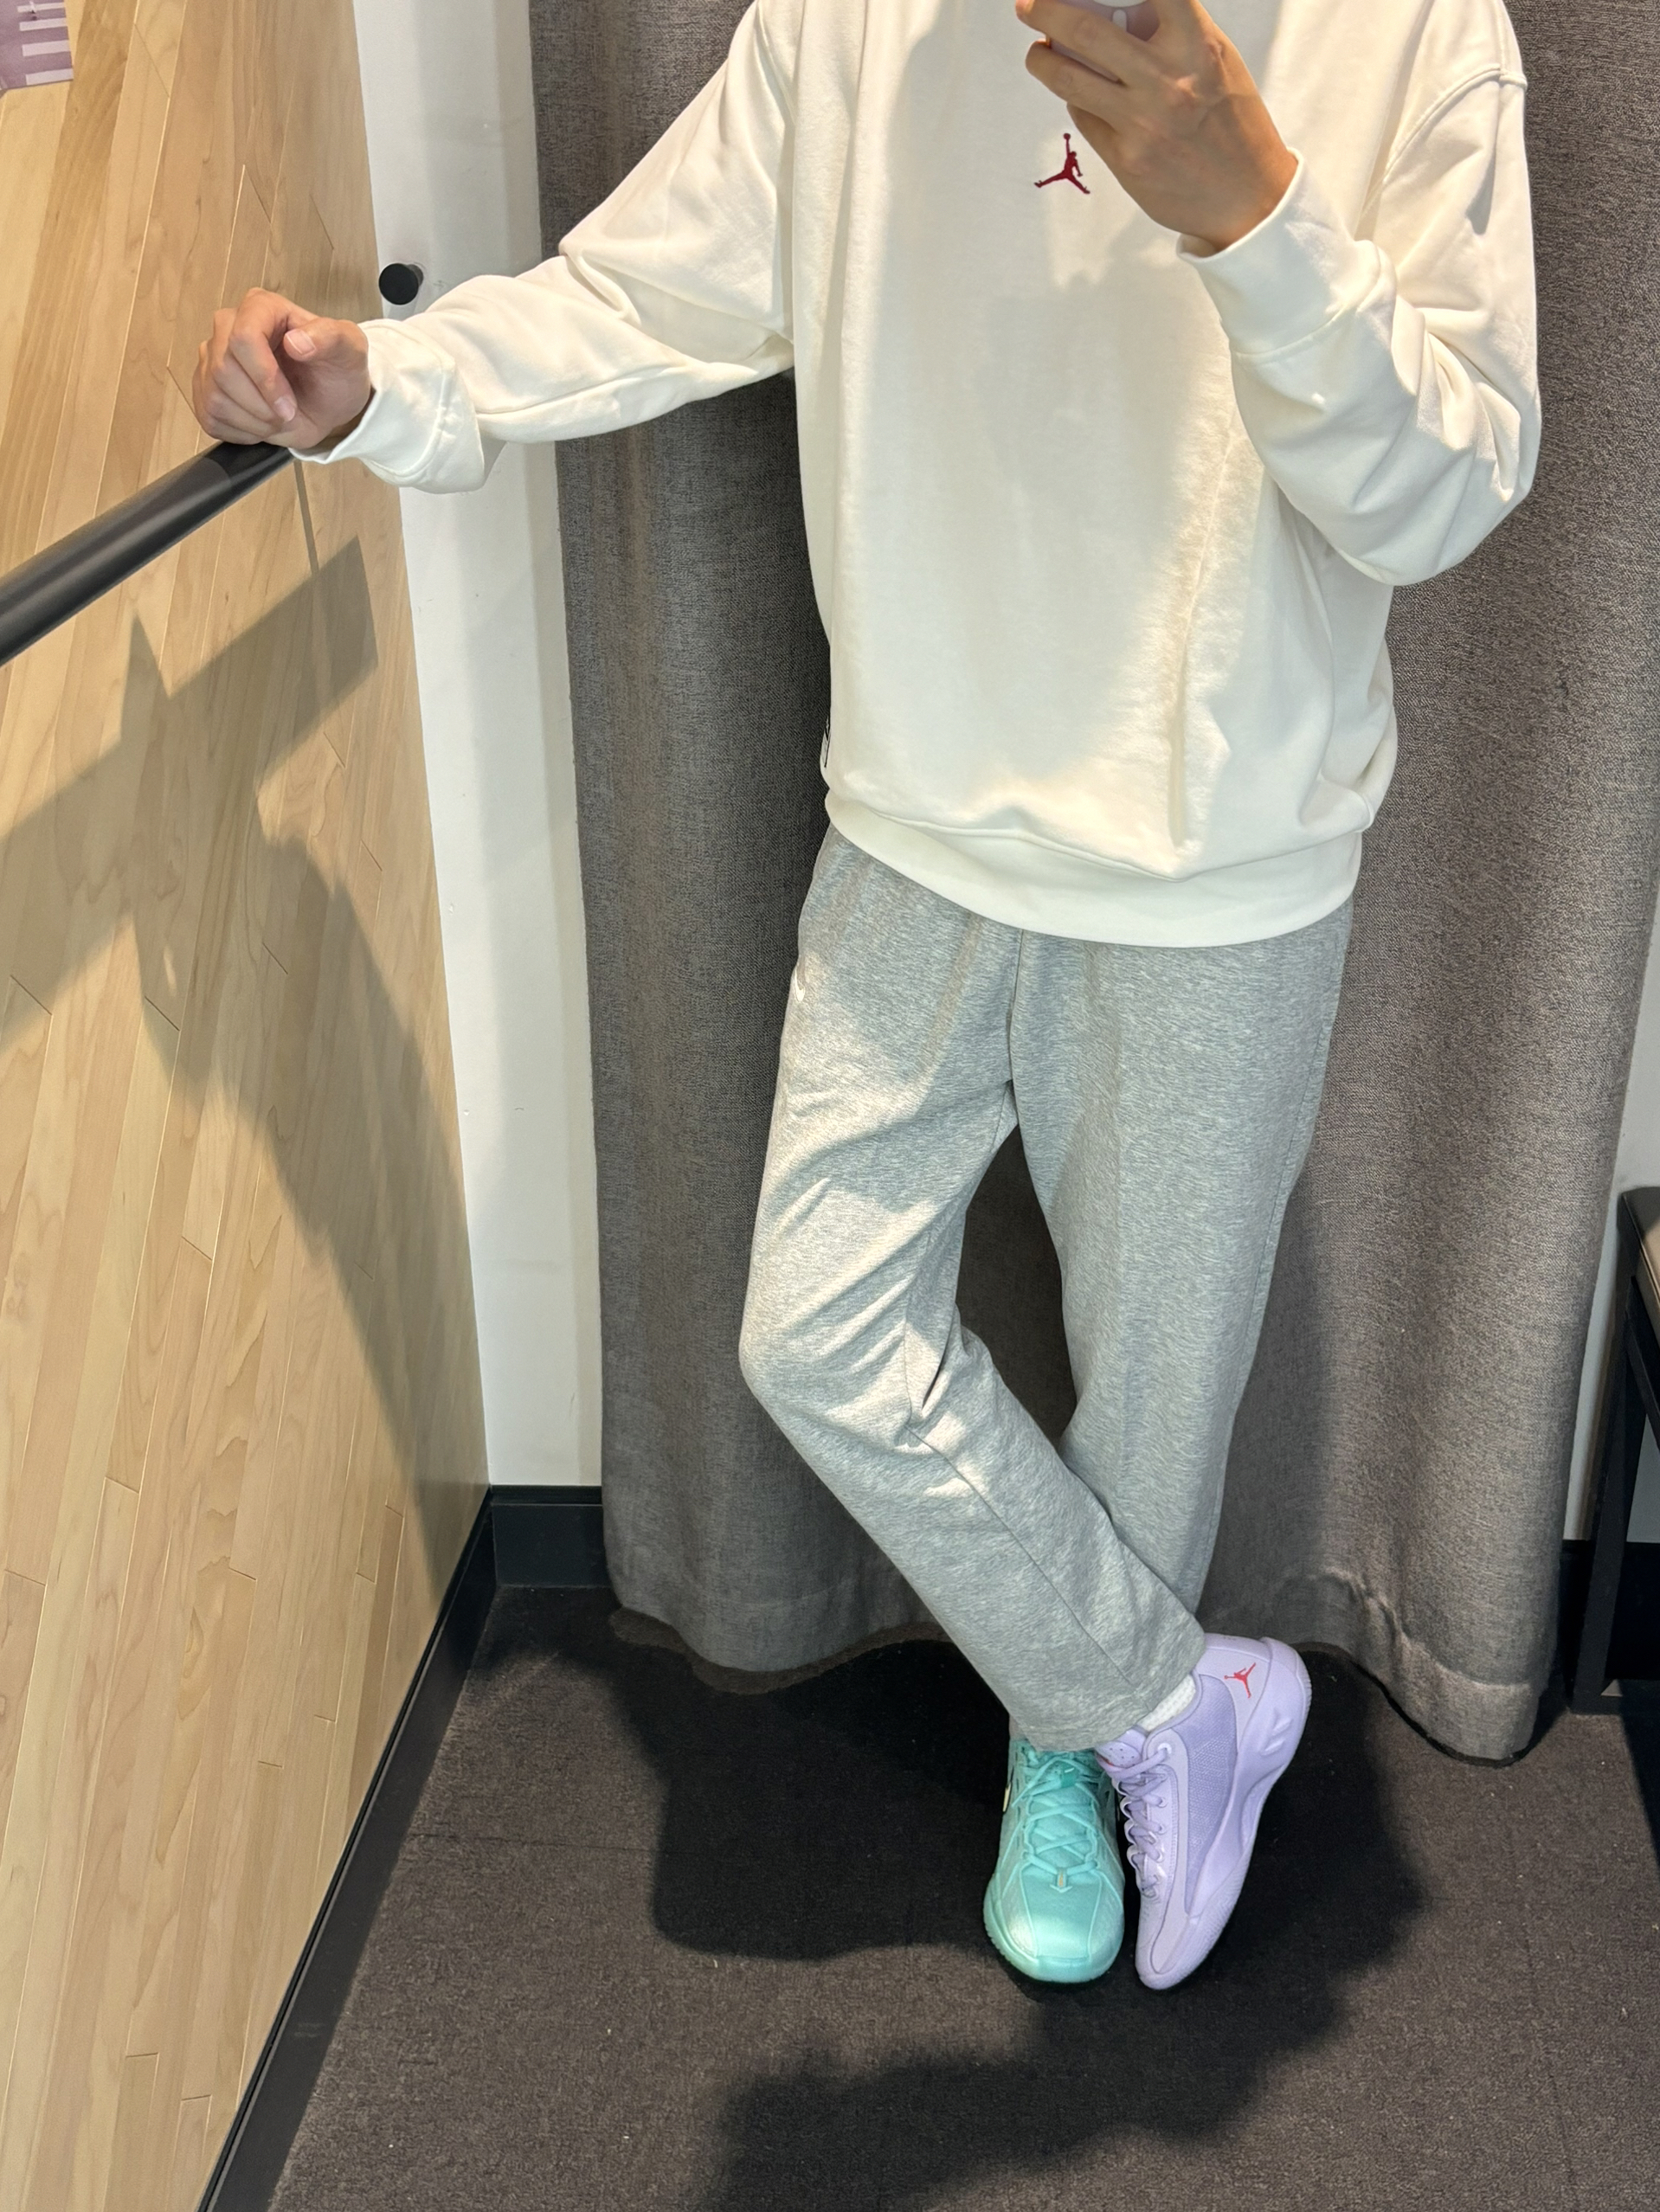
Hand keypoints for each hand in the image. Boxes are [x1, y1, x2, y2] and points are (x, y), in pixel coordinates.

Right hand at [192, 290, 371, 447]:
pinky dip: (239, 431)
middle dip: (261, 405)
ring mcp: (212, 357)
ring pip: (214, 396)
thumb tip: (296, 342)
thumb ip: (331, 337)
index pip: (242, 338)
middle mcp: (227, 325)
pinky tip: (260, 424)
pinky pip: (209, 416)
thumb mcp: (349, 350)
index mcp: (260, 307)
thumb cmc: (335, 370)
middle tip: (288, 414)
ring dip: (253, 421)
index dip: (265, 378)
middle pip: (224, 369)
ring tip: (277, 418)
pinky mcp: (204, 388)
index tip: (289, 405)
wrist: (327, 401)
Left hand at [1017, 0, 1295, 250]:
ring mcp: (1143, 123)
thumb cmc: (1231, 122)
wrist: (1248, 198)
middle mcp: (1168, 81)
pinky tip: (1079, 94)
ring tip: (1037, 52)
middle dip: (1045, 10)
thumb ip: (1171, 33)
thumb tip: (1114, 9)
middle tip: (1028, 5)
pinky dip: (1077, 99)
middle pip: (1086, 31)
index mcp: (1198, 46)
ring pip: (1070, 79)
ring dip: (1042, 60)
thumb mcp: (1216, 62)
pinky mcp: (1126, 159)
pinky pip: (1085, 117)